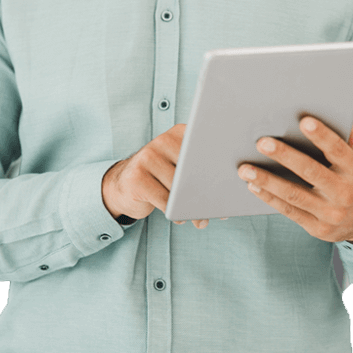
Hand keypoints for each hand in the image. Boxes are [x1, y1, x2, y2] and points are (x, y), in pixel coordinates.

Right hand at [102, 124, 219, 228]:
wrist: (121, 185)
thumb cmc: (160, 178)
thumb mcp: (178, 166)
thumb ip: (198, 168)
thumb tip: (229, 187)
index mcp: (178, 133)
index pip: (204, 146)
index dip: (218, 166)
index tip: (230, 182)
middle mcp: (162, 141)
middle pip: (193, 168)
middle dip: (207, 190)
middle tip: (217, 208)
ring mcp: (147, 157)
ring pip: (180, 186)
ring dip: (193, 207)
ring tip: (200, 219)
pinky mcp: (137, 178)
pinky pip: (166, 200)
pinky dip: (176, 212)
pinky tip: (180, 217)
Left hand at [237, 109, 352, 242]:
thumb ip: (352, 135)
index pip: (338, 149)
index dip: (322, 135)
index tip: (304, 121)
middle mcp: (344, 192)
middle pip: (311, 171)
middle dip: (285, 156)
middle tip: (262, 143)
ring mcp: (331, 212)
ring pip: (295, 194)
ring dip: (268, 181)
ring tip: (245, 169)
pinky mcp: (318, 228)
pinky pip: (290, 211)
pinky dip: (270, 198)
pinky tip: (253, 186)